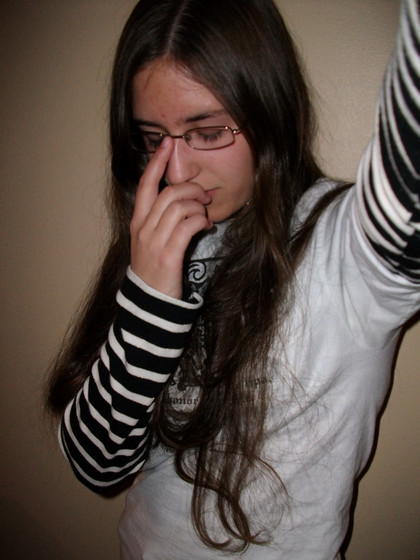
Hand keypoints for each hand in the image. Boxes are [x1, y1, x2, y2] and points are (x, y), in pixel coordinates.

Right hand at [130, 136, 211, 298]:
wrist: (149, 301)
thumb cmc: (154, 268)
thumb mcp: (151, 240)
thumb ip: (163, 220)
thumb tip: (187, 201)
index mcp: (138, 222)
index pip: (145, 185)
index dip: (155, 162)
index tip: (167, 144)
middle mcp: (143, 228)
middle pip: (167, 194)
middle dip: (190, 189)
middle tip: (205, 194)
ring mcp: (155, 241)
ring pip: (179, 207)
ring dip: (198, 206)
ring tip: (207, 213)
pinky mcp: (169, 255)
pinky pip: (188, 226)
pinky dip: (201, 221)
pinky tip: (207, 226)